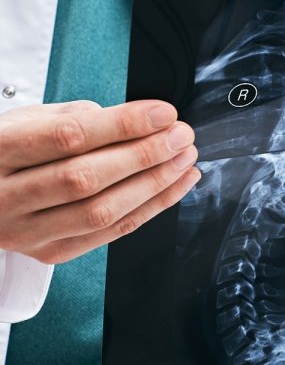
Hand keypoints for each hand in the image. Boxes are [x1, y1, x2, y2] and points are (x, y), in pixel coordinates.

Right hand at [0, 100, 200, 263]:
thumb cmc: (9, 150)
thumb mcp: (27, 120)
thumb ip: (77, 118)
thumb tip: (140, 121)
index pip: (68, 137)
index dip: (123, 124)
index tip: (164, 114)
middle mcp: (4, 196)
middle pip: (85, 178)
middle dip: (144, 154)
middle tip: (181, 136)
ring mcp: (25, 231)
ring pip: (100, 212)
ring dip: (154, 184)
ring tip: (185, 159)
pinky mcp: (49, 252)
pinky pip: (110, 233)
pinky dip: (151, 207)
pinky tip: (176, 184)